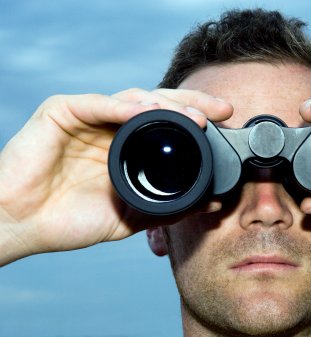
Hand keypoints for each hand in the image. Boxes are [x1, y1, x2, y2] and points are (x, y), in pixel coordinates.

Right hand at [0, 89, 232, 264]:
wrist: (24, 225)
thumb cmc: (72, 220)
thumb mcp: (131, 214)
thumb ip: (169, 209)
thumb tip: (210, 203)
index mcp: (128, 145)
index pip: (168, 123)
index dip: (196, 118)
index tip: (225, 123)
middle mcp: (112, 126)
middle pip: (158, 104)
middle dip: (192, 103)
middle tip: (220, 110)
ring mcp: (89, 116)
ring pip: (133, 99)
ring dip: (165, 105)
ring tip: (194, 116)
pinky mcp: (62, 111)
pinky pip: (97, 104)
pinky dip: (123, 108)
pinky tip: (147, 113)